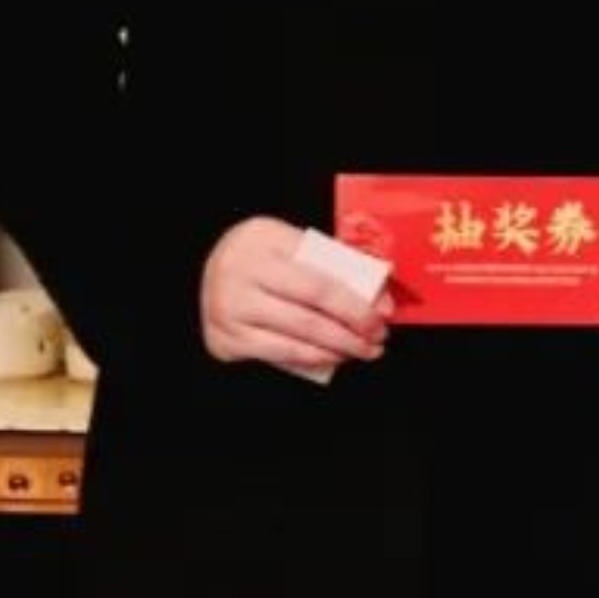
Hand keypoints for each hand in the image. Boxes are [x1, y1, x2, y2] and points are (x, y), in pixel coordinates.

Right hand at [199, 216, 389, 381]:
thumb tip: (382, 303)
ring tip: (364, 350)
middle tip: (378, 337)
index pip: (321, 279)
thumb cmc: (271, 256)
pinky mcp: (221, 336)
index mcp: (263, 239)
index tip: (384, 315)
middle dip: (353, 330)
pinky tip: (332, 356)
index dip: (358, 303)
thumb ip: (339, 265)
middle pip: (310, 310)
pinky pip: (276, 354)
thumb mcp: (298, 246)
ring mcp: (226, 307)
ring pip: (296, 336)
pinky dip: (310, 358)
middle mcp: (237, 272)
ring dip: (338, 349)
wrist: (214, 267)